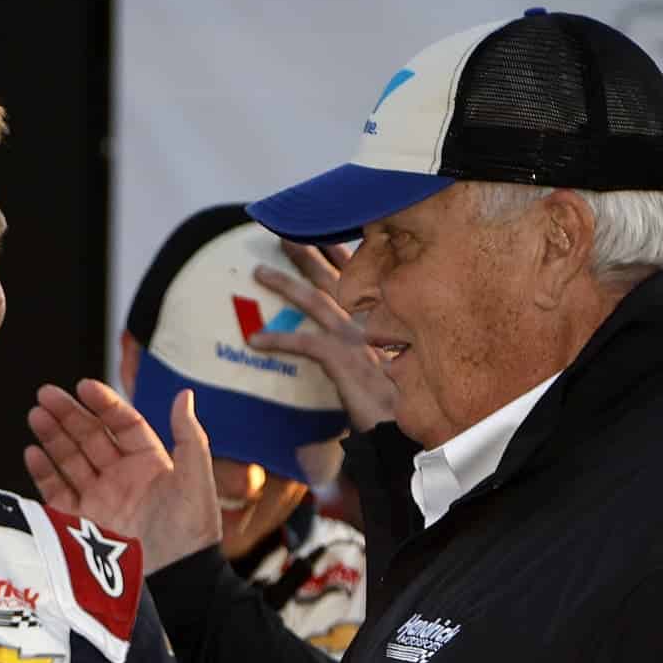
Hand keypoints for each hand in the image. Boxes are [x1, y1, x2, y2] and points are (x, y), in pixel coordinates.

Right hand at [25, 379, 222, 573]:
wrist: (174, 582)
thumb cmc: (192, 533)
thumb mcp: (197, 480)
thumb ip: (190, 436)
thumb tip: (186, 395)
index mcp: (150, 463)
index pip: (122, 424)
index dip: (104, 404)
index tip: (83, 386)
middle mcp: (122, 478)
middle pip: (90, 437)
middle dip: (68, 414)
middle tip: (46, 394)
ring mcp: (100, 499)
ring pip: (70, 459)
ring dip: (52, 436)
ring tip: (36, 415)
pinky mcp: (80, 522)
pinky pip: (57, 491)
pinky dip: (44, 471)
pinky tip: (33, 451)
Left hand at [248, 240, 395, 431]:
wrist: (407, 431)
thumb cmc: (398, 405)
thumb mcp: (387, 369)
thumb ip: (371, 352)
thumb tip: (351, 350)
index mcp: (381, 321)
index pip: (361, 277)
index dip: (340, 252)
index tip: (320, 232)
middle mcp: (370, 323)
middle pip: (335, 277)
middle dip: (309, 252)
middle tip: (284, 234)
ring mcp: (358, 340)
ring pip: (316, 301)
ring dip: (286, 284)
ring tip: (259, 272)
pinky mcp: (346, 361)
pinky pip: (305, 343)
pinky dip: (278, 340)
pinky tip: (255, 341)